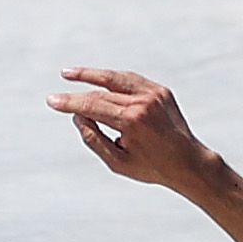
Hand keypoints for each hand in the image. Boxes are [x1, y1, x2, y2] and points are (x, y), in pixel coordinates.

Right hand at [48, 66, 222, 194]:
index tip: (52, 101)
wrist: (190, 164)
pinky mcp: (161, 92)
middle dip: (76, 94)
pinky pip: (131, 80)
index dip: (70, 103)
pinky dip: (113, 79)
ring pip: (115, 79)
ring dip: (90, 74)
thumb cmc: (153, 167)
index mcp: (132, 121)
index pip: (92, 106)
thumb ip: (94, 139)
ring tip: (69, 74)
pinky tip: (98, 79)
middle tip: (57, 97)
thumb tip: (78, 116)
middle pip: (100, 93)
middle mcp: (143, 103)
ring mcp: (154, 95)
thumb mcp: (118, 162)